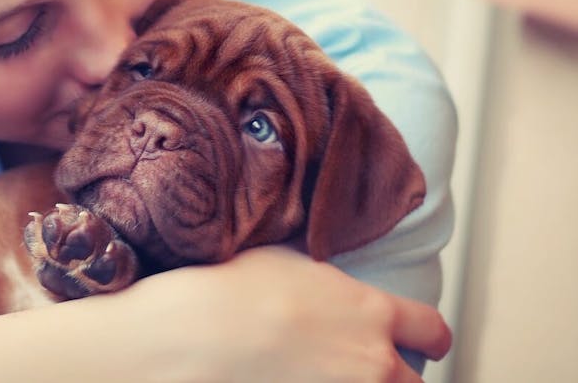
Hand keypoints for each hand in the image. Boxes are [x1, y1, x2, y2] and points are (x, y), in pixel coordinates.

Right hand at [116, 245, 450, 381]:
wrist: (199, 334)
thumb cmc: (235, 290)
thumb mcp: (290, 261)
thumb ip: (326, 278)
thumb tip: (325, 278)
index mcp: (371, 313)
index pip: (431, 329)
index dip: (428, 335)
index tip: (422, 339)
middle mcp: (372, 362)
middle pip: (413, 381)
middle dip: (395, 374)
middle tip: (366, 366)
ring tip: (329, 375)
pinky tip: (295, 380)